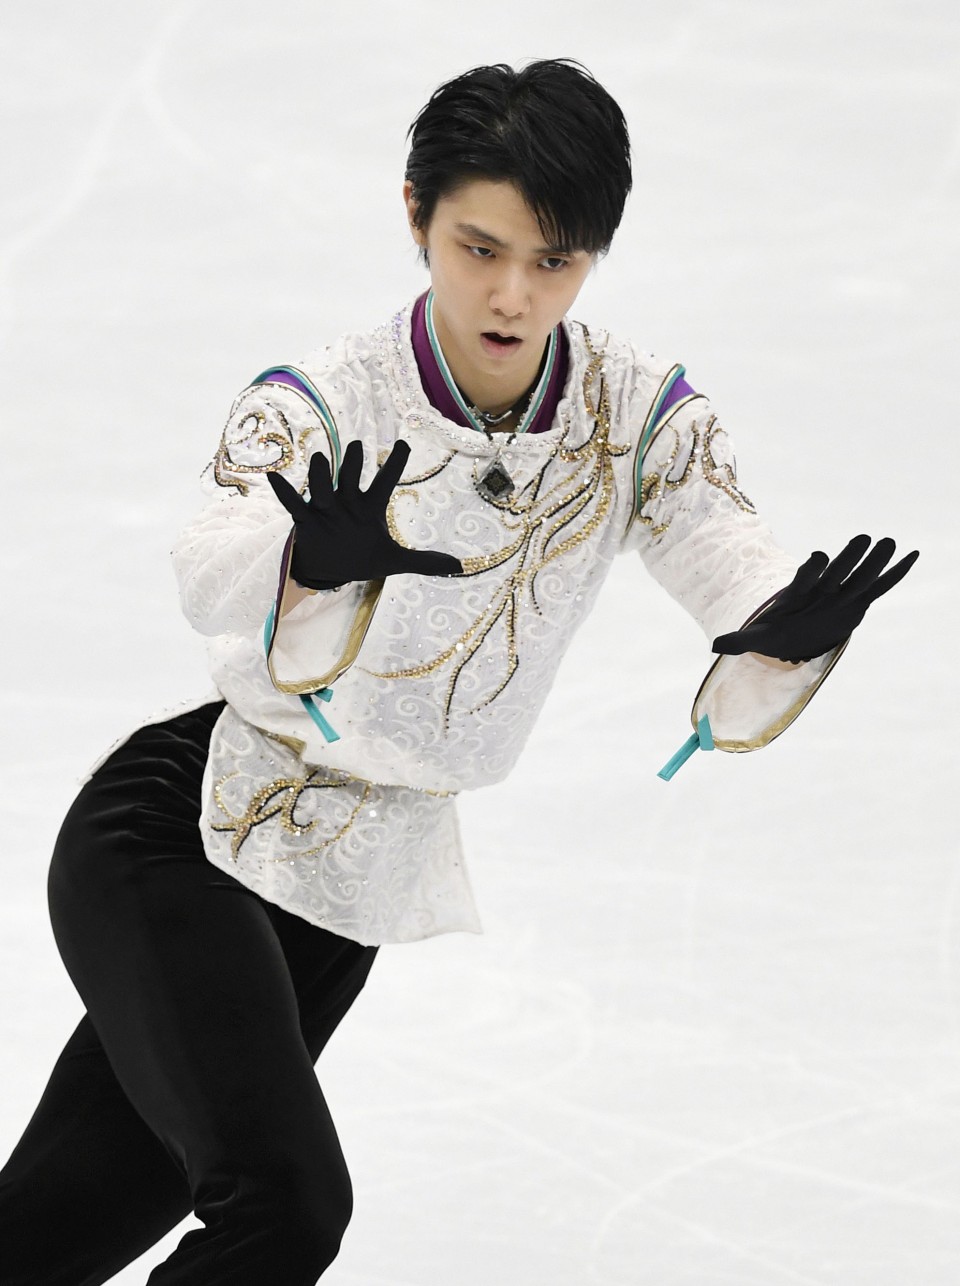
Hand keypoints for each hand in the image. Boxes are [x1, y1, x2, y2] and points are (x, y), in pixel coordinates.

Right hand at [267, 439, 462, 589]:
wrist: (331, 571)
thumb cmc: (362, 558)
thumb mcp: (395, 562)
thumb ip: (426, 562)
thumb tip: (460, 568)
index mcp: (370, 506)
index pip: (386, 480)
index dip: (395, 463)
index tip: (404, 444)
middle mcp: (348, 501)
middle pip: (352, 476)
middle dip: (354, 463)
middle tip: (359, 446)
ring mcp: (326, 509)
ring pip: (323, 486)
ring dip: (322, 474)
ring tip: (321, 459)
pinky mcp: (306, 521)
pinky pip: (293, 504)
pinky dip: (284, 492)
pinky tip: (275, 478)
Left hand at [711, 534, 918, 662]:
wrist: (795, 630)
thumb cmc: (778, 631)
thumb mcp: (758, 638)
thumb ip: (740, 640)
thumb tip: (715, 646)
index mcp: (798, 595)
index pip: (804, 579)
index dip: (811, 569)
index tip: (819, 556)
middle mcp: (822, 589)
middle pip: (836, 572)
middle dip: (847, 557)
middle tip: (862, 538)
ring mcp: (842, 592)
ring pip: (860, 575)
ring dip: (873, 561)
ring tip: (888, 542)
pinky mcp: (858, 600)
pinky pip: (880, 585)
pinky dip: (895, 573)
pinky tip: (911, 555)